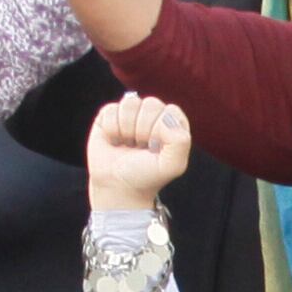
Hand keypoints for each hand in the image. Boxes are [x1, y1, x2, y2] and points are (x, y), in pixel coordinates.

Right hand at [85, 93, 194, 213]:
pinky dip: (111, 129)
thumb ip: (180, 141)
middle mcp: (153, 115)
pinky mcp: (110, 115)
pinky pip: (111, 109)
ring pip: (130, 104)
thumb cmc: (146, 176)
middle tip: (140, 147)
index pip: (170, 111)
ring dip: (126, 129)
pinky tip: (115, 141)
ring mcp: (131, 113)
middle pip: (150, 104)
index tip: (155, 149)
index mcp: (173, 124)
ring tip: (128, 143)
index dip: (160, 131)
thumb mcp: (172, 165)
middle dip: (143, 130)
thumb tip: (166, 117)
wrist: (117, 187)